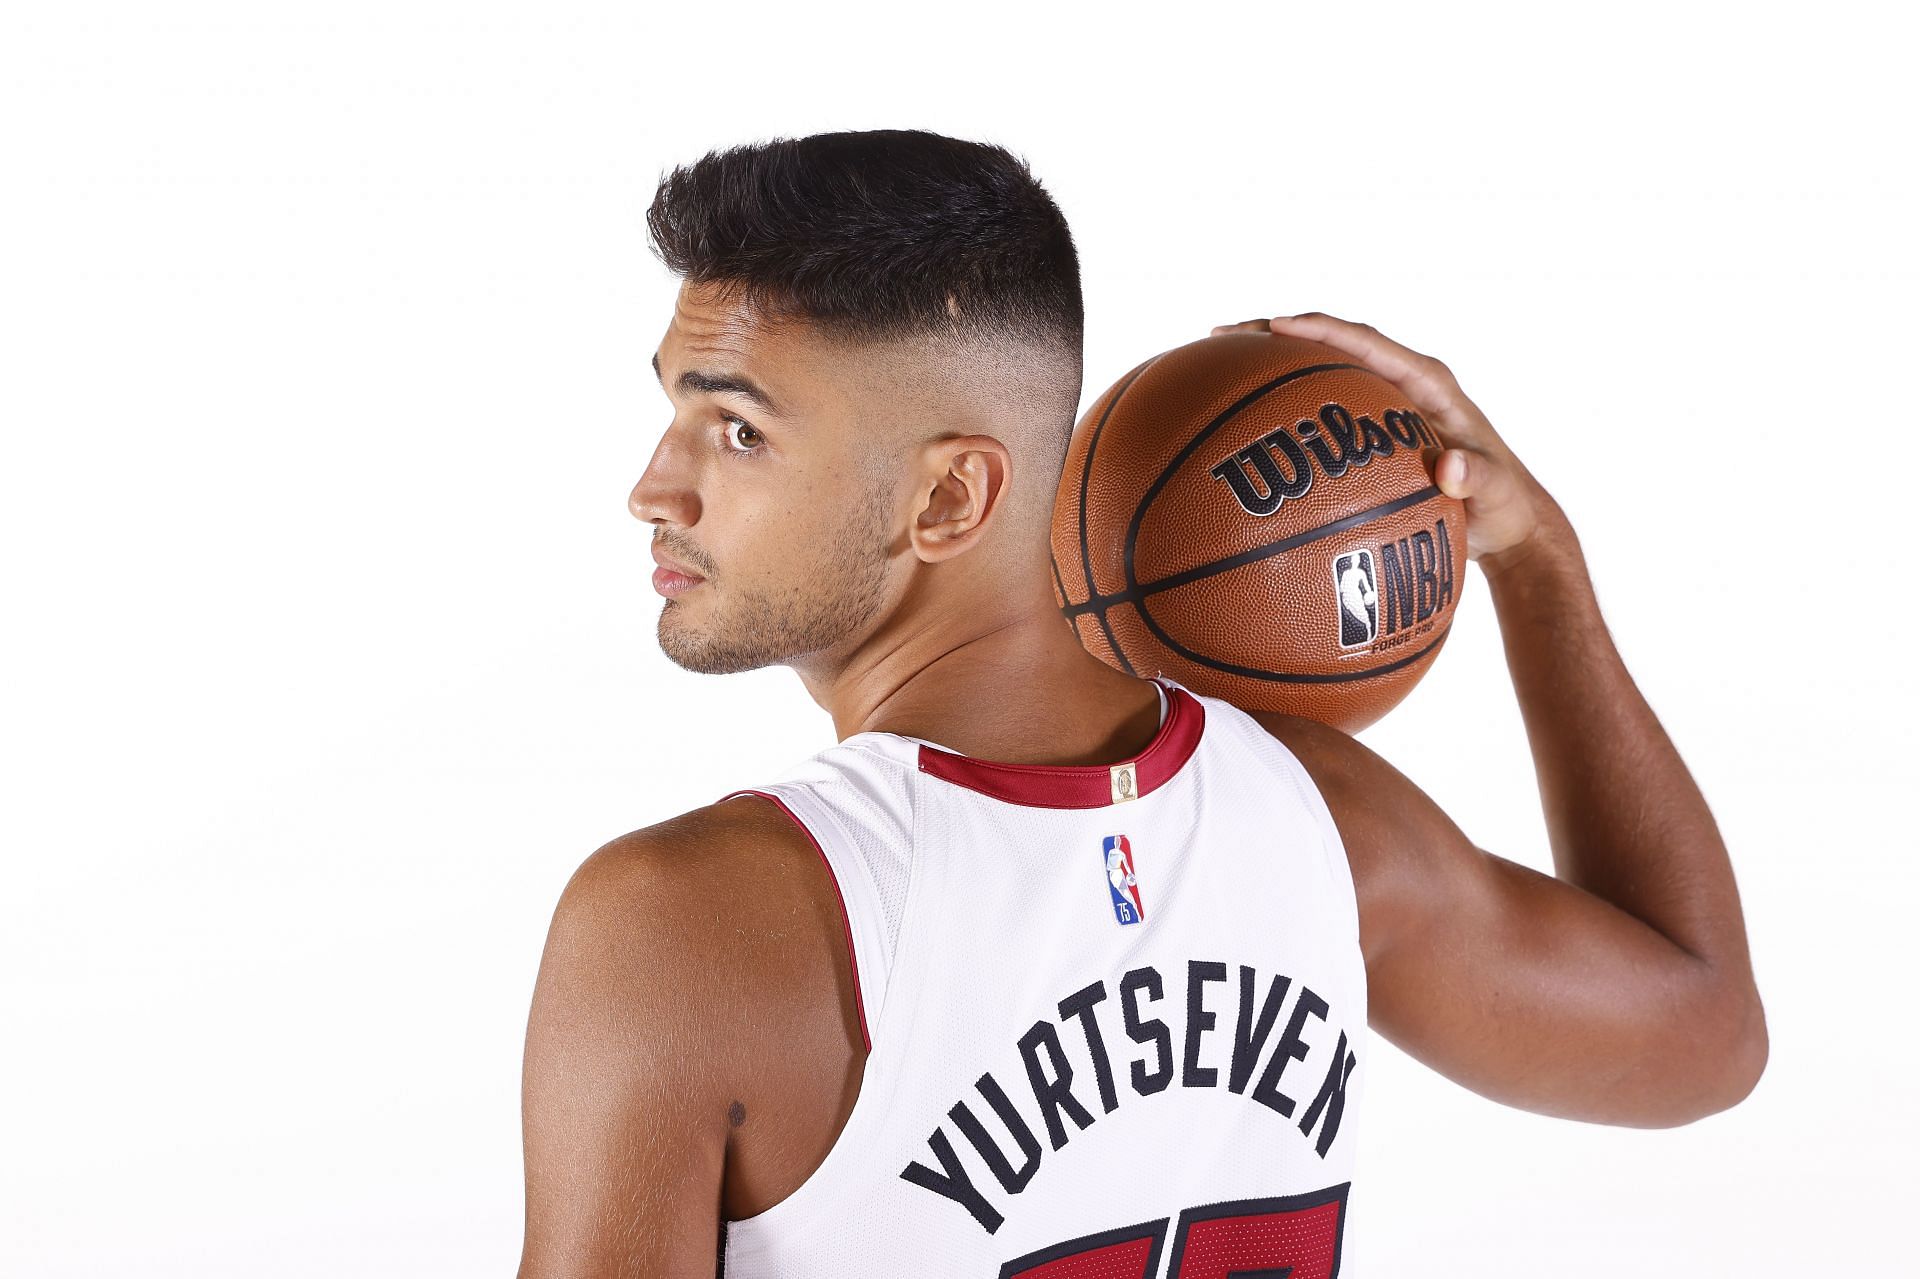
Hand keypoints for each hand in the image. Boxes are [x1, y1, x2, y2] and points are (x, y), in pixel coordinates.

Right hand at [1209, 313, 1569, 578]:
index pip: (1367, 344)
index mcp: (1428, 383)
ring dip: (1268, 365)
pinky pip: (1317, 408)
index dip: (1320, 329)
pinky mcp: (1368, 430)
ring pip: (1317, 371)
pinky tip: (1238, 423)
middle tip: (1220, 337)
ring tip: (1213, 365)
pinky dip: (1279, 406)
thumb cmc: (1501, 506)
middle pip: (1331, 344)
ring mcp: (1381, 403)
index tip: (1275, 326)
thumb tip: (1448, 467)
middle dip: (1275, 333)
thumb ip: (1476, 479)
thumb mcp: (1496, 495)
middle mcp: (1401, 382)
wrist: (1506, 521)